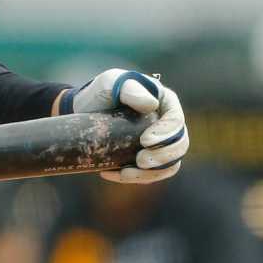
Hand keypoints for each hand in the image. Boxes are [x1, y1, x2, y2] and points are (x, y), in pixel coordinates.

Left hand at [61, 69, 188, 183]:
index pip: (176, 120)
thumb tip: (152, 105)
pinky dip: (137, 178)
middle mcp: (167, 124)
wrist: (82, 111)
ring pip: (170, 164)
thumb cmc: (99, 93)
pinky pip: (152, 174)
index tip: (145, 141)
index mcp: (165, 102)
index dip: (166, 133)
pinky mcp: (148, 158)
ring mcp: (160, 143)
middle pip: (180, 145)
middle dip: (163, 157)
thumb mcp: (110, 83)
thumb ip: (130, 90)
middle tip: (140, 161)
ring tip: (126, 173)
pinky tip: (113, 174)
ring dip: (152, 173)